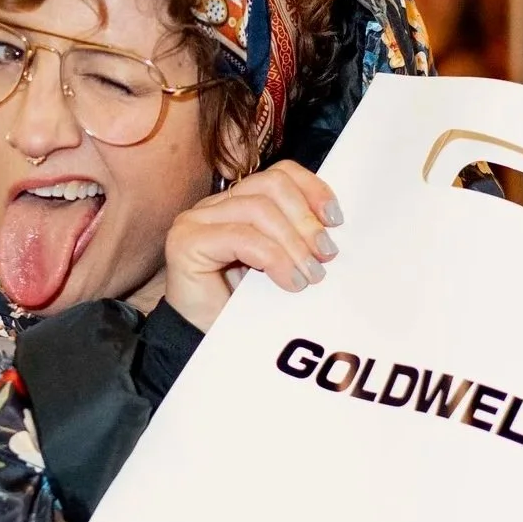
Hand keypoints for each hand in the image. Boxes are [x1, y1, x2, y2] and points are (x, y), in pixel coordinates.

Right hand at [161, 162, 340, 331]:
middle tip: (326, 254)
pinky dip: (275, 259)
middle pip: (270, 185)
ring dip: (294, 243)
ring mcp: (196, 220)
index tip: (335, 219)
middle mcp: (213, 206)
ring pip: (259, 209)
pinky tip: (290, 282)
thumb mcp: (282, 264)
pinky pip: (243, 238)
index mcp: (237, 204)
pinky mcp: (187, 241)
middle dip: (305, 219)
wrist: (209, 346)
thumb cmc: (246, 310)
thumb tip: (334, 224)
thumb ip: (298, 238)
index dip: (311, 190)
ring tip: (310, 275)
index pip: (278, 175)